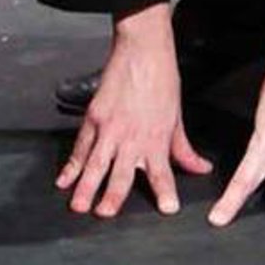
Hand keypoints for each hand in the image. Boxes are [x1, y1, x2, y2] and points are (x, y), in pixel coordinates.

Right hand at [56, 2, 213, 218]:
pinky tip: (64, 179)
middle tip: (103, 214)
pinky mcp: (94, 116)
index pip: (161, 171)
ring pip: (95, 162)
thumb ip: (184, 149)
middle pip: (121, 173)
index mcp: (155, 138)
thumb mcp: (177, 117)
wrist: (142, 50)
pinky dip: (71, 164)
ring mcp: (109, 127)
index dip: (165, 191)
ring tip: (78, 206)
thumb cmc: (162, 80)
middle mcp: (131, 137)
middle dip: (112, 196)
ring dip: (85, 185)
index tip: (167, 208)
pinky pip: (80, 146)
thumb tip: (200, 168)